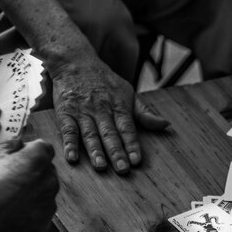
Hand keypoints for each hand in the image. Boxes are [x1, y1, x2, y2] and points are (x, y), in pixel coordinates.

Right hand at [0, 139, 58, 231]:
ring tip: (10, 197)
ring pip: (45, 190)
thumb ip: (10, 145)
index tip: (17, 157)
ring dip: (34, 190)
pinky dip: (31, 210)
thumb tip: (19, 142)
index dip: (30, 151)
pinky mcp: (45, 219)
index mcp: (39, 158)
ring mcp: (50, 200)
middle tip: (11, 178)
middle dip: (33, 171)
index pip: (44, 147)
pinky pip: (41, 210)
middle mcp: (51, 178)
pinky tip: (13, 211)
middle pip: (46, 169)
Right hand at [52, 58, 168, 174]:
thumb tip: (165, 124)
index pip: (127, 128)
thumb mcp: (128, 93)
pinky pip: (68, 130)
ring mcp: (83, 111)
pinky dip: (69, 144)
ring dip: (95, 151)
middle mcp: (101, 109)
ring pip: (90, 133)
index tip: (136, 161)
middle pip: (110, 133)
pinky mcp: (65, 112)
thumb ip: (145, 113)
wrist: (76, 62)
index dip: (132, 145)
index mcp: (119, 106)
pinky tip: (72, 158)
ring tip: (100, 166)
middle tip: (122, 169)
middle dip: (116, 152)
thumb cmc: (105, 82)